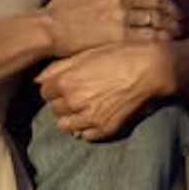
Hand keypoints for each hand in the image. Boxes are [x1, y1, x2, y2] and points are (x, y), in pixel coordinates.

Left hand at [37, 43, 177, 141]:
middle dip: (61, 102)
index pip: (45, 92)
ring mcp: (89, 118)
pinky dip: (87, 128)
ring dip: (71, 118)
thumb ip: (59, 67)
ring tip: (82, 108)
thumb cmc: (118, 54)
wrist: (149, 68)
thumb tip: (38, 79)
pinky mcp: (105, 129)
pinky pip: (85, 136)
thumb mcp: (86, 54)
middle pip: (54, 109)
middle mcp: (74, 102)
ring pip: (66, 126)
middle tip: (74, 95)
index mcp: (66, 81)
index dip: (54, 87)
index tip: (63, 83)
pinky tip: (94, 117)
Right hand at [42, 0, 181, 56]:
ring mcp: (121, 17)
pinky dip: (163, 37)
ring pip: (156, 17)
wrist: (49, 29)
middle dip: (172, 5)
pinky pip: (149, 36)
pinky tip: (171, 41)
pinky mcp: (120, 37)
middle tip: (182, 13)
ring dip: (172, 22)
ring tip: (181, 28)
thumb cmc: (59, 8)